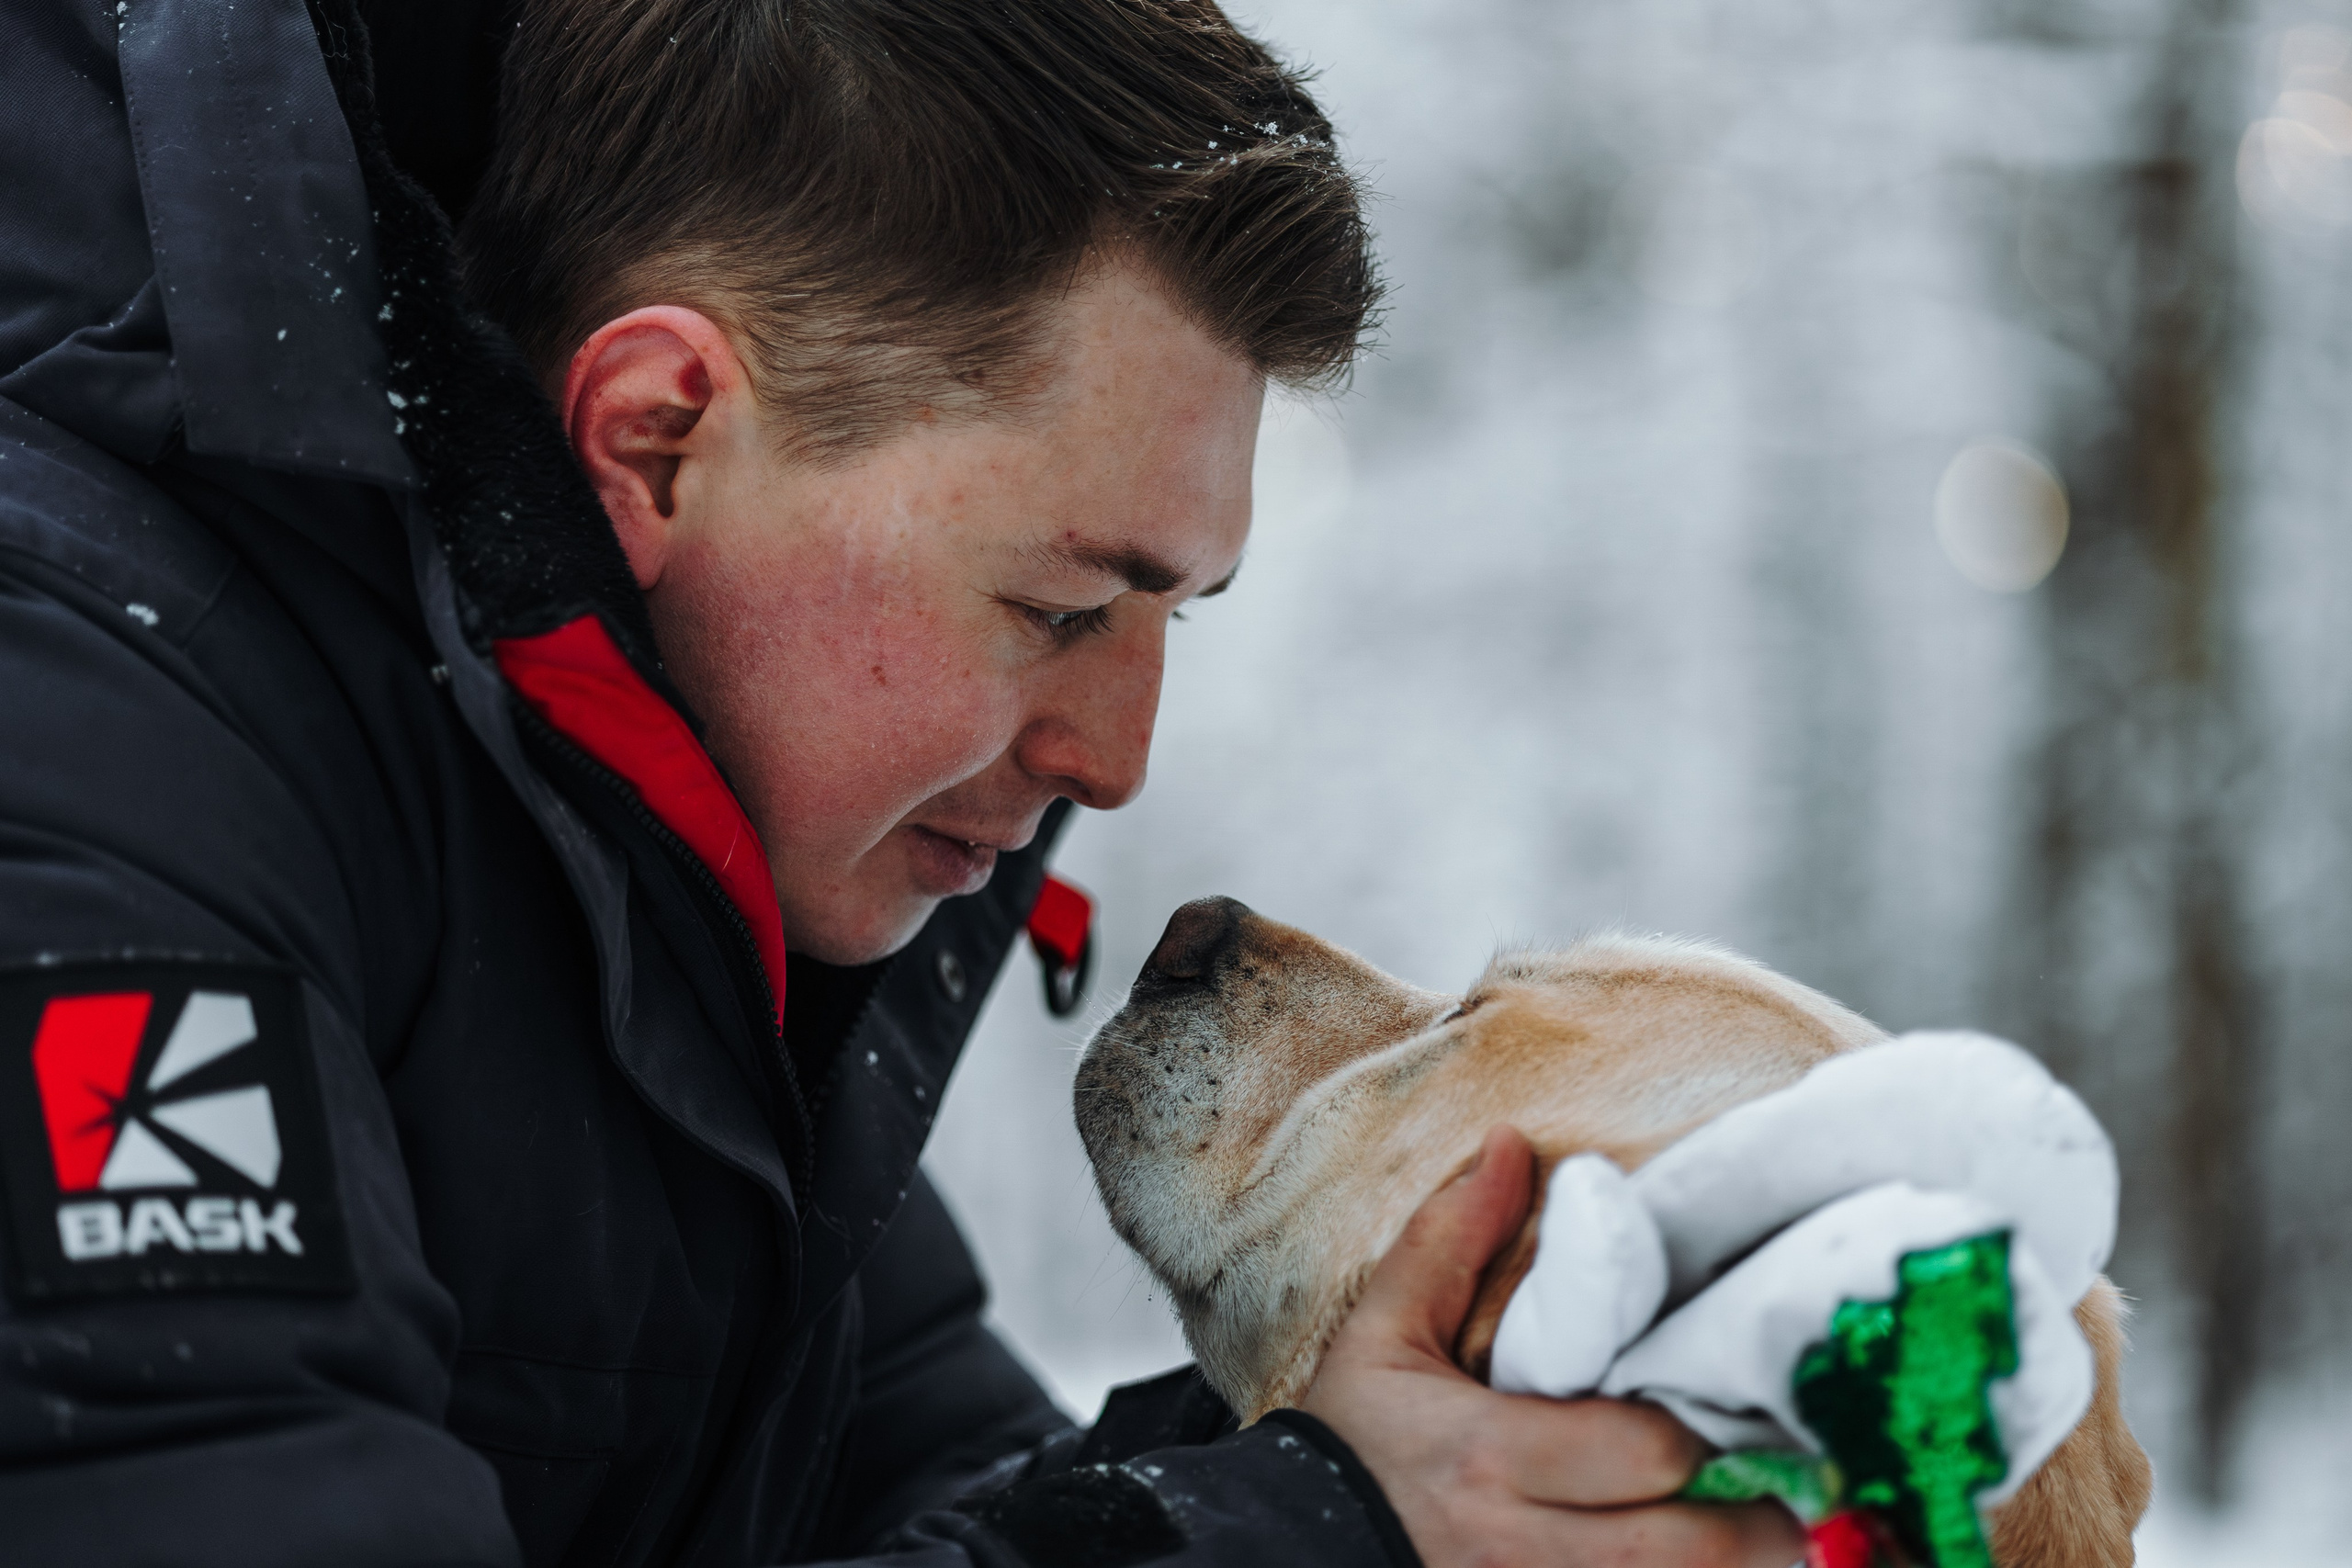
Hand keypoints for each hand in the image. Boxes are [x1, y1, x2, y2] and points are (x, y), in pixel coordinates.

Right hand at [1299, 1126, 1805, 1567]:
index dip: (1700, 1433)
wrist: (1289, 1550)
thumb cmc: (1354, 1441)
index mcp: (1492, 1455)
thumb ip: (1449, 1241)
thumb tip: (1512, 1147)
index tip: (1727, 1403)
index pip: (1642, 1452)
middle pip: (1686, 1551)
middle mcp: (1523, 1548)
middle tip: (1787, 1489)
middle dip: (1756, 1528)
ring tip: (1764, 1540)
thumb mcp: (1384, 1332)